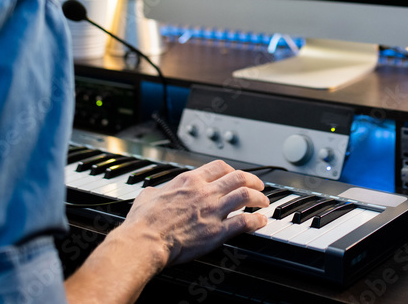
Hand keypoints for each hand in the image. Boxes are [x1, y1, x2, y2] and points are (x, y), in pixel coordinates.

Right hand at [120, 160, 268, 265]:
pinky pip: (244, 222)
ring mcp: (212, 211)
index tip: (236, 175)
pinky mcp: (217, 232)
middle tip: (259, 186)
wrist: (145, 241)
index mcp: (189, 181)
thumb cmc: (143, 222)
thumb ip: (157, 190)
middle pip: (238, 177)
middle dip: (253, 180)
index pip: (219, 166)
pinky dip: (256, 220)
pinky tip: (260, 221)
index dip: (232, 169)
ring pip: (246, 196)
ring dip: (259, 198)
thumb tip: (153, 192)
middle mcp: (204, 192)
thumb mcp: (147, 196)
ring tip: (264, 202)